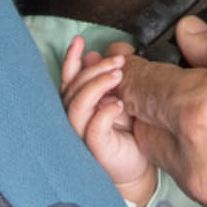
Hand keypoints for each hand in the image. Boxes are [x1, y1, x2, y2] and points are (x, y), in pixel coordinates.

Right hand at [59, 35, 154, 205]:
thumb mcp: (120, 97)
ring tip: (118, 76)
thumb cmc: (128, 133)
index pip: (68, 79)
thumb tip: (98, 53)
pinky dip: (105, 113)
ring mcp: (82, 135)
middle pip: (72, 89)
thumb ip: (108, 78)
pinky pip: (93, 128)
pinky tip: (119, 105)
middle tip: (118, 61)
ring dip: (96, 87)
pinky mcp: (96, 149)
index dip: (70, 59)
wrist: (138, 166)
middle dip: (93, 70)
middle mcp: (76, 119)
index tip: (78, 41)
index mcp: (80, 105)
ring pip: (77, 107)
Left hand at [117, 18, 206, 206]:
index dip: (130, 70)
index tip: (132, 62)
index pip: (135, 89)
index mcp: (202, 110)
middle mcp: (204, 165)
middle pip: (146, 134)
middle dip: (155, 107)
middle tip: (179, 82)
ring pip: (180, 168)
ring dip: (188, 141)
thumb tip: (191, 40)